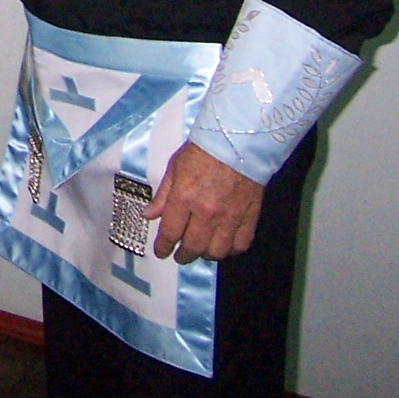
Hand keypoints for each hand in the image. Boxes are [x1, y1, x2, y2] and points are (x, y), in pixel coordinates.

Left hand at [145, 142, 263, 262]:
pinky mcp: (250, 217)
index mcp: (184, 197)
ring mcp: (230, 217)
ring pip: (217, 251)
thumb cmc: (202, 150)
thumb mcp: (175, 167)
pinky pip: (240, 245)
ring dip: (206, 254)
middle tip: (180, 255)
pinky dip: (231, 249)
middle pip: (193, 247)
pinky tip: (224, 244)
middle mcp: (206, 212)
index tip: (161, 251)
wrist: (238, 141)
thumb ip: (163, 195)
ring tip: (202, 249)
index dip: (163, 246)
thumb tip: (148, 215)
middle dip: (183, 255)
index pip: (170, 232)